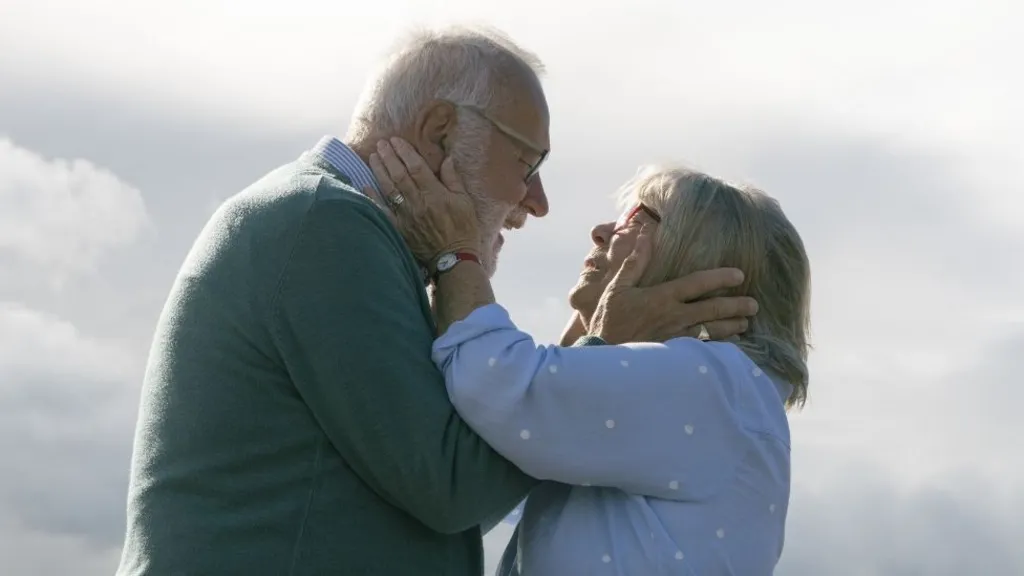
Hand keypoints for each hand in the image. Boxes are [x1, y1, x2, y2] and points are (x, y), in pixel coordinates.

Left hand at [362, 137, 480, 269]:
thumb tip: (446, 159)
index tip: (396, 141)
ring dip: (380, 171)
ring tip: (373, 156)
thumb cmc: (463, 230)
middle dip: (389, 157)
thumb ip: (453, 180)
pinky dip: (373, 198)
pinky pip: (383, 211)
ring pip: (389, 188)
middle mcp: (418, 202)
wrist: (454, 259)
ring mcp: (406, 216)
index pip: (416, 167)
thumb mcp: (465, 202)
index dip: (405, 152)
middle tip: (381, 143)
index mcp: (435, 194)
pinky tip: (365, 186)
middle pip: (399, 175)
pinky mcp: (399, 229)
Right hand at [589, 225, 758, 343]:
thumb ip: (633, 262)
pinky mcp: (673, 354)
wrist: (601, 354)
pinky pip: (702, 349)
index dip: (721, 278)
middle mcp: (673, 316)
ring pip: (711, 331)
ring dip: (731, 326)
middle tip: (754, 304)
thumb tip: (643, 234)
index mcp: (661, 297)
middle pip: (712, 309)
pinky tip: (729, 345)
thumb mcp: (616, 288)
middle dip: (736, 306)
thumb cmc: (608, 320)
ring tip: (745, 322)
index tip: (739, 275)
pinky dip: (718, 346)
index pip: (697, 283)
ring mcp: (675, 337)